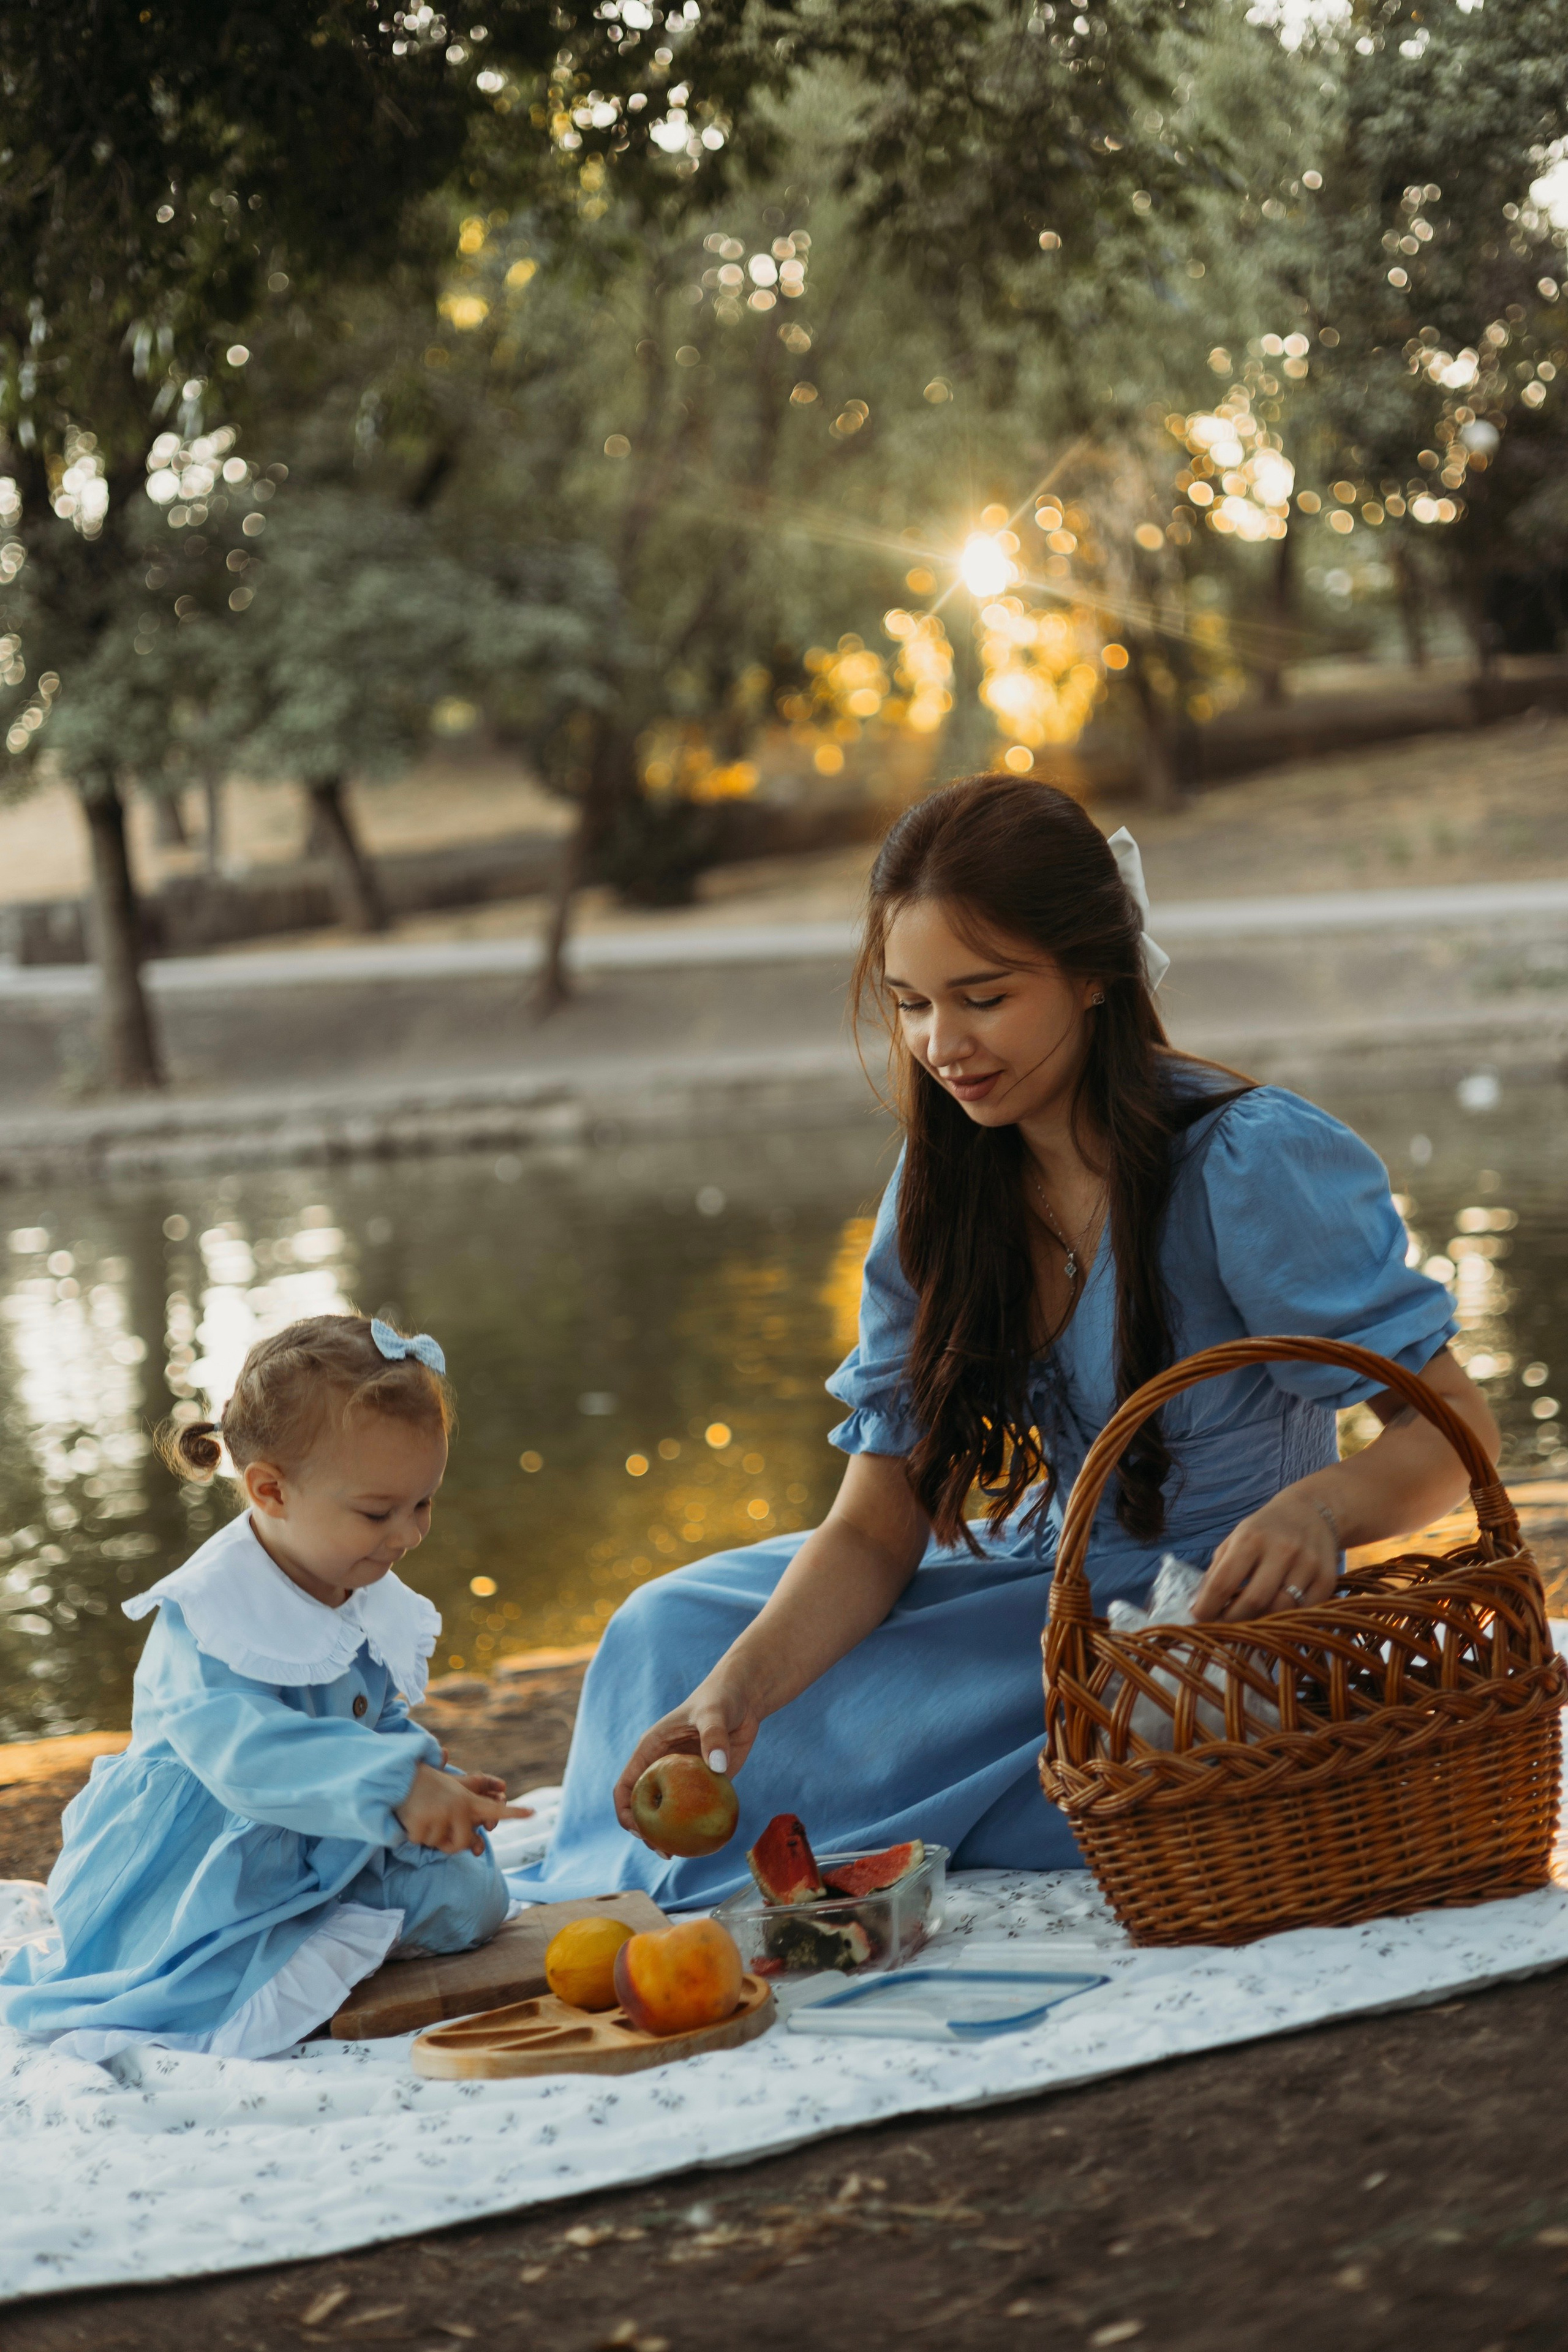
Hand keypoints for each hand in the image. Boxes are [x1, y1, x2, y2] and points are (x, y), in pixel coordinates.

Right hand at [396, 1760, 516, 1855]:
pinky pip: (420, 1841)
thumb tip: (476, 1850)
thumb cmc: (430, 1788)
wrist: (399, 1776)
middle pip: (464, 1844)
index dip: (514, 1812)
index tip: (532, 1812)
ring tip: (424, 1815)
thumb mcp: (453, 1797)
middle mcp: (458, 1807)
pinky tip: (412, 1818)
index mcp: (468, 1800)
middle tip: (442, 1834)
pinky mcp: (422, 1822)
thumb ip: (466, 1823)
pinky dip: (414, 1834)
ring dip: (429, 1837)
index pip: (495, 1809)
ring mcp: (440, 1814)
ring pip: (439, 1845)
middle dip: (452, 1845)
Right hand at [612, 1668, 761, 1839]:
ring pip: (668, 1812)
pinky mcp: (704, 1782)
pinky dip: (696, 1827)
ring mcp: (682, 1777)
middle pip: (644, 1806)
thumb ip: (713, 1736)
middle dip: (646, 1833)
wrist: (744, 1698)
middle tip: (664, 1852)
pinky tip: (707, 1842)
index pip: (626, 1785)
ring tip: (681, 1855)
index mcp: (650, 1750)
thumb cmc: (721, 1698)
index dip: (625, 1811)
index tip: (639, 1830)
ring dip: (669, 1835)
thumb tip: (715, 1767)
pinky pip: (695, 1809)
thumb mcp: (714, 1713)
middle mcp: (661, 1766)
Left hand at [1190, 1493, 1338, 1623]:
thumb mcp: (1235, 1540)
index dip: (1207, 1608)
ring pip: (1281, 1609)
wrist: (1311, 1512)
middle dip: (1234, 1621)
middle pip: (1254, 1601)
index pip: (1223, 1583)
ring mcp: (1307, 1564)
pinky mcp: (1327, 1578)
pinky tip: (1276, 1617)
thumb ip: (1217, 1572)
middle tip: (1223, 1628)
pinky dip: (1288, 1620)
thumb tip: (1198, 1608)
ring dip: (1261, 1624)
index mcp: (1251, 1539)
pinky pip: (1305, 1611)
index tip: (1198, 1620)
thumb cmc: (1264, 1531)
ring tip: (1248, 1624)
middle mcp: (1281, 1550)